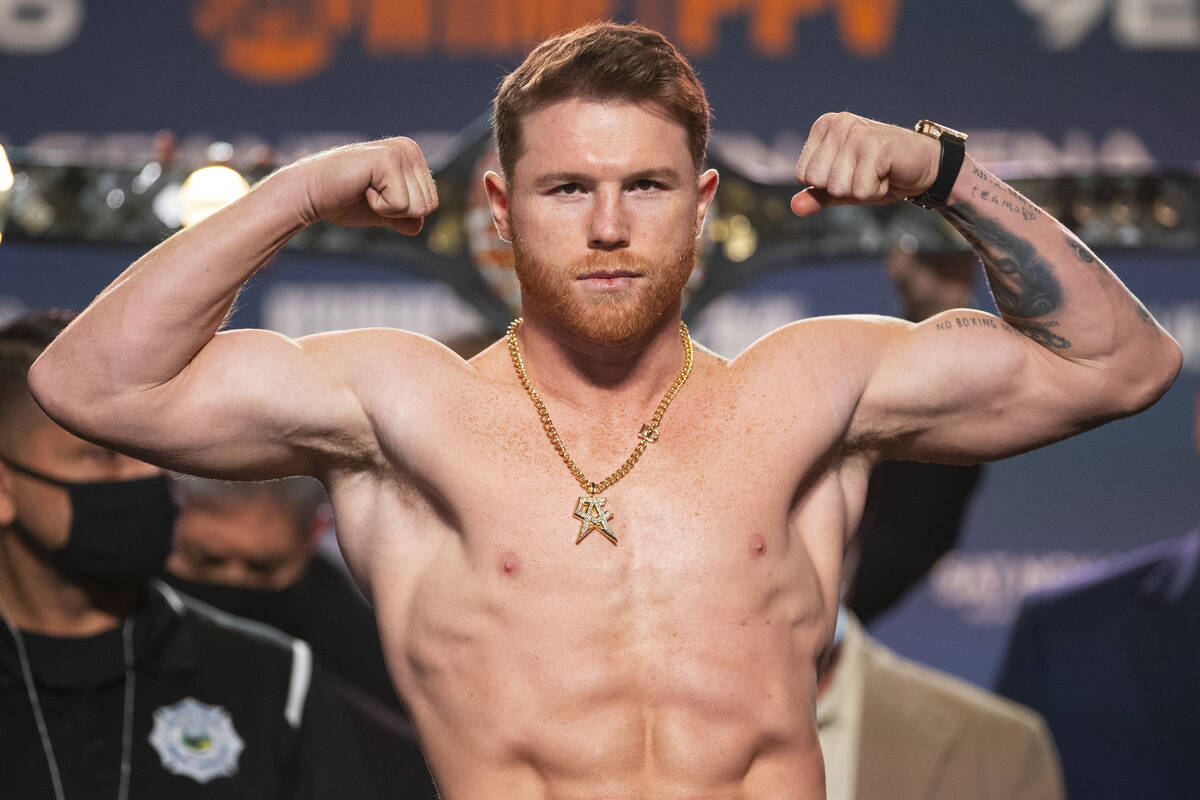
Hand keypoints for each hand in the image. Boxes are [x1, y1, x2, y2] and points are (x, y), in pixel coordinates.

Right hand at [287, 137, 438, 234]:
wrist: (309, 194)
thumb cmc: (343, 201)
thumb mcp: (384, 212)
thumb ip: (406, 217)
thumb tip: (418, 226)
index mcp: (413, 156)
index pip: (431, 203)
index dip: (403, 213)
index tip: (376, 197)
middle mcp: (410, 148)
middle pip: (428, 206)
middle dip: (398, 212)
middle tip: (369, 195)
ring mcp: (399, 151)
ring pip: (418, 207)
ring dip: (388, 209)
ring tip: (365, 190)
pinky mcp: (387, 159)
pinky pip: (400, 205)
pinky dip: (379, 207)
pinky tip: (361, 188)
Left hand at [791, 113, 940, 216]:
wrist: (924, 165)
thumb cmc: (881, 173)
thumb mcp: (843, 187)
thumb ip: (817, 195)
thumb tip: (794, 207)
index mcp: (824, 126)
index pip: (803, 175)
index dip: (828, 184)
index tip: (852, 171)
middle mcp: (838, 124)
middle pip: (818, 181)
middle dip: (843, 188)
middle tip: (866, 172)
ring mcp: (857, 132)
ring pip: (839, 187)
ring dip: (862, 189)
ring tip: (877, 172)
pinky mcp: (875, 146)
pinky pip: (861, 190)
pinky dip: (876, 190)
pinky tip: (887, 173)